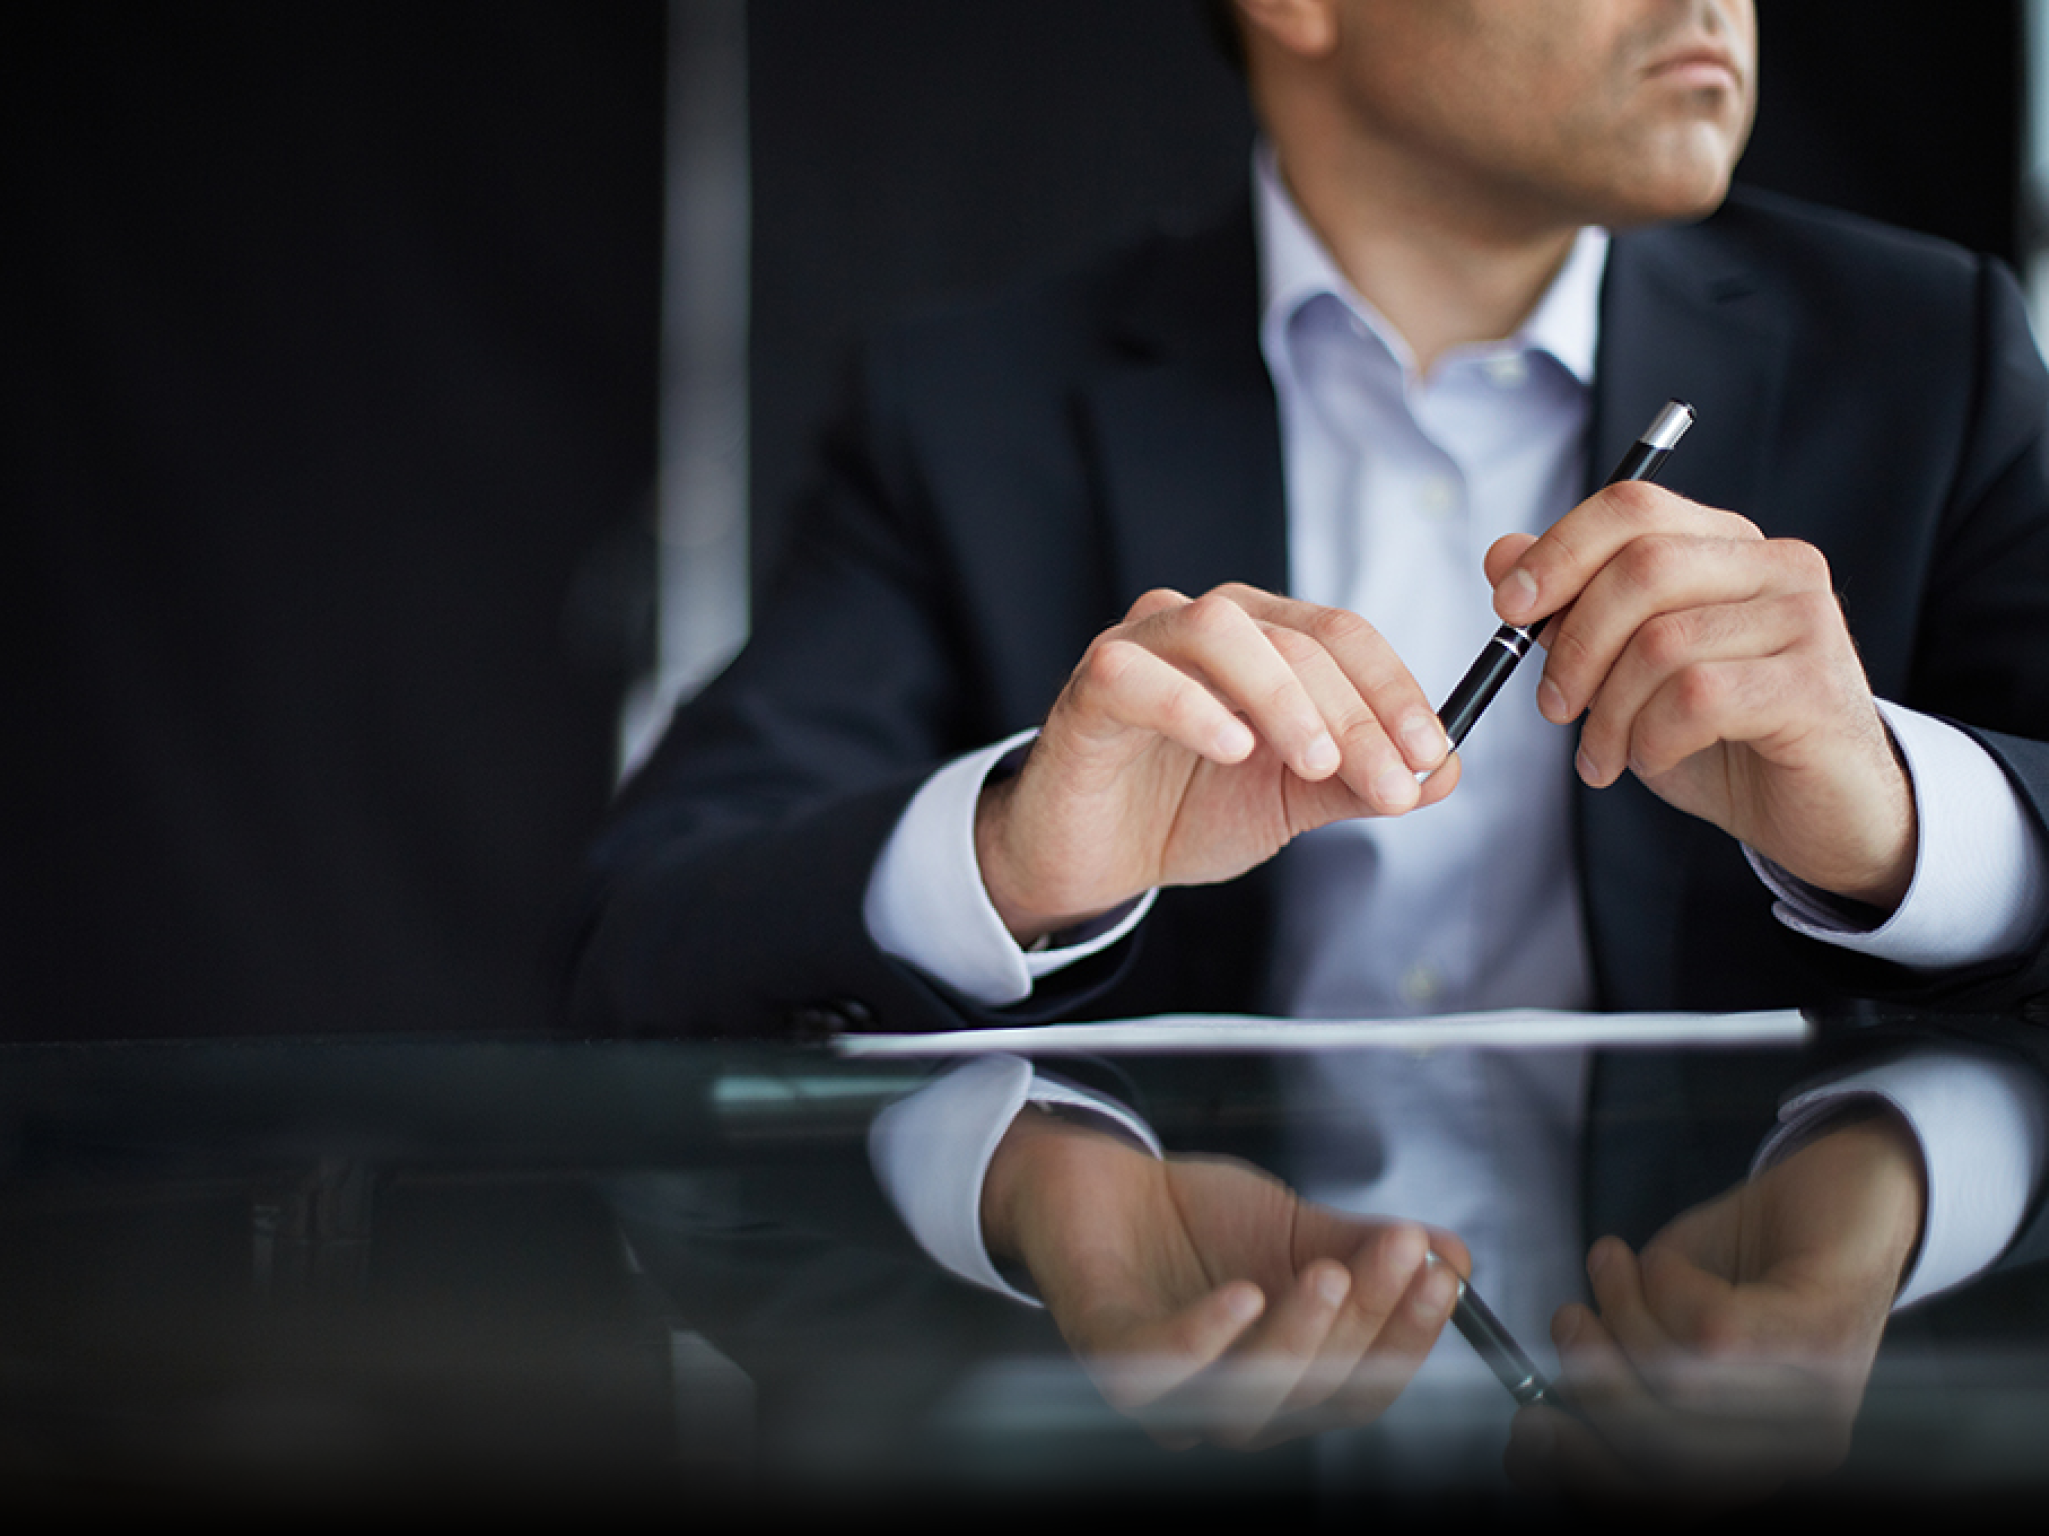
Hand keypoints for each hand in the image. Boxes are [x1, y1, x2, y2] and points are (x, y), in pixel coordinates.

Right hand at [976, 584, 1454, 943]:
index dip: (1396, 690)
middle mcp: (1204, 625)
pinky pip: (1137, 673)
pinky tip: (1233, 749)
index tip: (1431, 754)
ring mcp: (1142, 646)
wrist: (1097, 857)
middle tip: (1391, 783)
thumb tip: (1445, 771)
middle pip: (1297, 638)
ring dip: (1284, 696)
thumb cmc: (1186, 809)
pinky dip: (1192, 707)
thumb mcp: (1291, 802)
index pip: (1342, 636)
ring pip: (1221, 629)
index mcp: (1261, 638)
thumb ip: (1361, 782)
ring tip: (1317, 763)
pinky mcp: (1090, 687)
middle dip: (1358, 715)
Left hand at [983, 1107, 1468, 1449]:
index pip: (1366, 1383)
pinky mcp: (1110, 1359)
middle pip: (1317, 1396)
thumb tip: (1453, 1257)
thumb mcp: (1298, 1230)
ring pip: (1246, 1401)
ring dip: (1298, 1339)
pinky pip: (1159, 1374)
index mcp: (1291, 1380)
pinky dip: (1204, 1340)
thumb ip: (1367, 1249)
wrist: (1103, 1180)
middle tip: (1396, 1253)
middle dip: (1366, 1323)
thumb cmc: (1199, 1222)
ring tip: (1329, 1272)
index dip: (1411, 1337)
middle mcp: (1235, 1404)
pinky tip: (1242, 1295)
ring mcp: (1171, 1392)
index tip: (1444, 1277)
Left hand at [1487, 481, 1915, 907]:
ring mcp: (1805, 621)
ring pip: (1661, 642)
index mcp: (1727, 547)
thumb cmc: (1723, 738)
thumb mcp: (1629, 671)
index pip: (1633, 508)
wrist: (1820, 813)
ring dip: (1609, 713)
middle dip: (1574, 644)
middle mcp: (1776, 567)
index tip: (1510, 609)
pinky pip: (1697, 697)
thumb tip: (1502, 554)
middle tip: (1553, 707)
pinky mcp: (1814, 686)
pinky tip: (1652, 760)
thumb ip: (1574, 609)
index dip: (1559, 552)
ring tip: (1604, 755)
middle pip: (1641, 567)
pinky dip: (1651, 737)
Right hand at [1507, 1107, 1926, 1502]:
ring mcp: (1815, 1401)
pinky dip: (1664, 1282)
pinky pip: (1709, 1326)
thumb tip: (1546, 1408)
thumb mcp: (1668, 1326)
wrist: (1846, 1194)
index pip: (1667, 1502)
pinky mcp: (1820, 1342)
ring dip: (1622, 1313)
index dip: (1588, 1475)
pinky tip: (1665, 1260)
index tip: (1529, 1429)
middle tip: (1568, 1319)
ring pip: (1679, 1384)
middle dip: (1593, 1381)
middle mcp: (1794, 1449)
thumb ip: (1624, 1370)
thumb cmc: (1749, 1265)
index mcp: (1757, 1459)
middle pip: (1664, 1452)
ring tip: (1608, 1265)